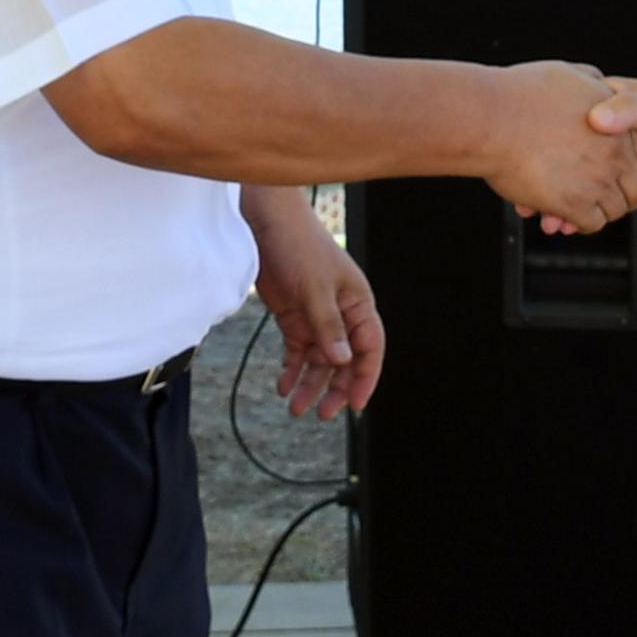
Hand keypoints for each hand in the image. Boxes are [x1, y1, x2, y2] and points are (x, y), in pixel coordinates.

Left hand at [245, 185, 382, 419]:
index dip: (365, 377)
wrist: (266, 223)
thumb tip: (342, 361)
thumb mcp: (315, 287)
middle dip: (335, 388)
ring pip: (320, 360)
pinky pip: (297, 351)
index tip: (354, 405)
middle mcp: (342, 313)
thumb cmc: (299, 246)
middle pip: (345, 360)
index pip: (370, 347)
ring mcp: (317, 317)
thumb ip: (328, 325)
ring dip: (310, 384)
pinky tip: (283, 386)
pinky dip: (291, 370)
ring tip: (295, 408)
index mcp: (358, 303)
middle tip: (322, 414)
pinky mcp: (294, 317)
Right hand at [483, 60, 636, 233]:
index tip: (635, 175)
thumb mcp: (569, 75)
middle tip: (607, 196)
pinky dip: (580, 222)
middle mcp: (615, 153)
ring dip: (599, 210)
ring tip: (580, 205)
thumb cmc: (520, 94)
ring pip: (615, 209)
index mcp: (619, 123)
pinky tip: (565, 215)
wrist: (490, 118)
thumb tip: (600, 83)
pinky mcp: (574, 203)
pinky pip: (591, 223)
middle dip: (624, 195)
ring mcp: (597, 180)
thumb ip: (593, 82)